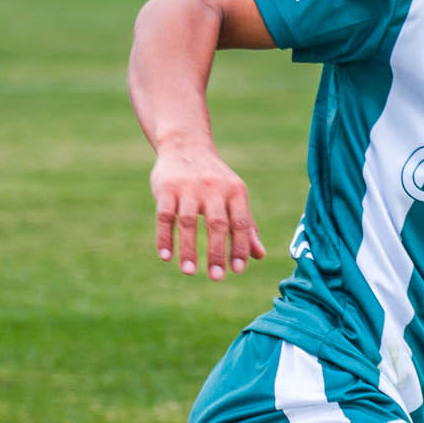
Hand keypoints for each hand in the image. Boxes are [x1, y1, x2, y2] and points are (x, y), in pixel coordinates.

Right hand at [151, 142, 264, 279]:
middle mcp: (213, 188)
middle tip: (217, 278)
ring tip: (190, 272)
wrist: (186, 144)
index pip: (240, 223)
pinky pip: (164, 216)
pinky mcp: (165, 188)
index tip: (237, 270)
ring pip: (188, 222)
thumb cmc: (215, 178)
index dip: (240, 247)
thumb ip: (246, 225)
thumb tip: (259, 255)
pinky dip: (164, 238)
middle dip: (217, 252)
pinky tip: (166, 257)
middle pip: (216, 224)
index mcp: (235, 191)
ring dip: (188, 249)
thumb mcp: (234, 196)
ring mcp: (187, 187)